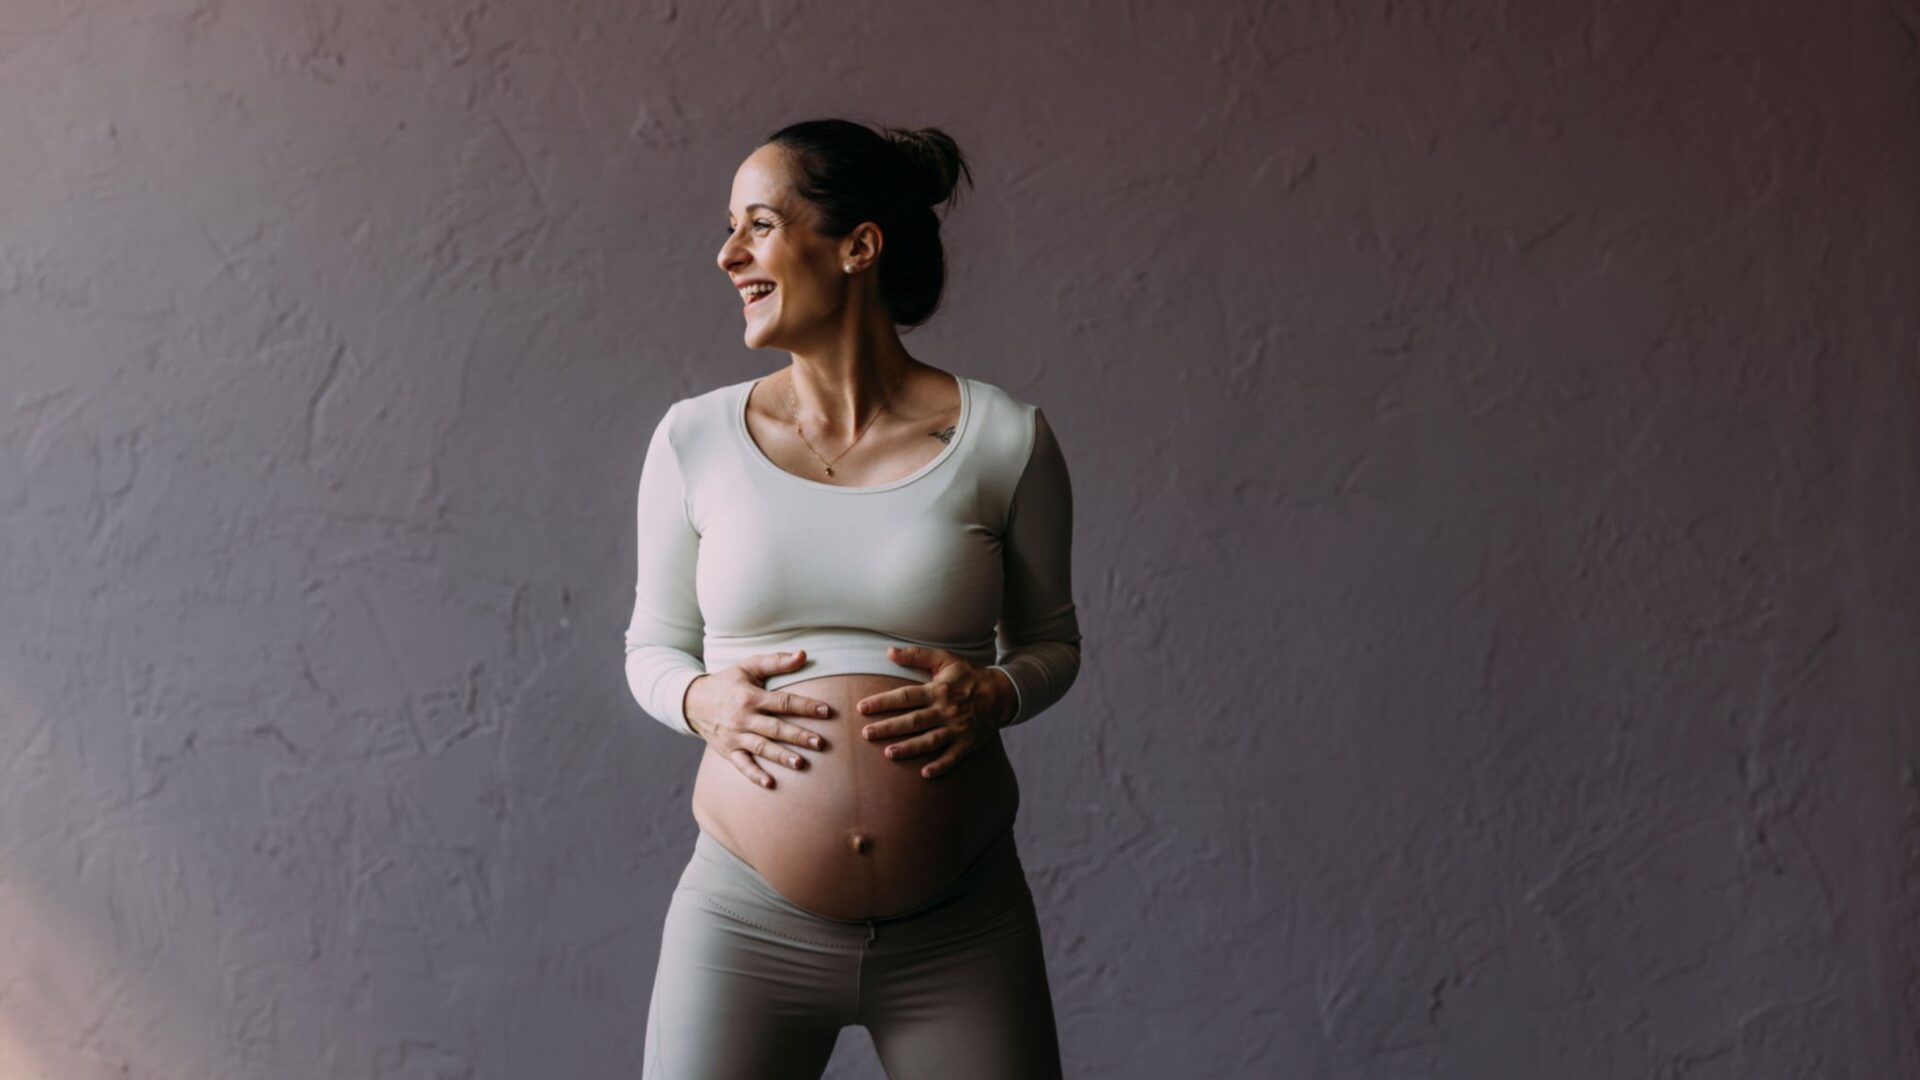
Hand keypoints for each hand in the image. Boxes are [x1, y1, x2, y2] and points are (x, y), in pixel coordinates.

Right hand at [683, 649, 832, 789]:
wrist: (692, 701)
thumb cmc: (727, 682)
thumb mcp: (748, 666)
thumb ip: (776, 661)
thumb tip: (803, 654)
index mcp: (751, 697)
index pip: (783, 702)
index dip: (805, 706)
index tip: (826, 711)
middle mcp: (743, 718)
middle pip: (775, 728)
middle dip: (798, 735)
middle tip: (821, 743)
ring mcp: (735, 736)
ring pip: (761, 748)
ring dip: (781, 756)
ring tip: (800, 764)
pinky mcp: (728, 751)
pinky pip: (742, 765)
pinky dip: (754, 775)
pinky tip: (770, 784)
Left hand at [855, 645, 1015, 779]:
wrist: (1002, 694)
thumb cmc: (968, 676)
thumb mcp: (945, 660)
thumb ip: (917, 655)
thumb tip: (889, 652)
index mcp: (938, 690)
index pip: (906, 696)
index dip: (883, 701)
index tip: (862, 707)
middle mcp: (946, 710)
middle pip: (913, 721)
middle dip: (888, 727)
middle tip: (866, 734)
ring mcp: (957, 729)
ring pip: (929, 741)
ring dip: (909, 748)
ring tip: (888, 754)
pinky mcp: (967, 743)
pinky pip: (953, 757)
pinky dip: (940, 766)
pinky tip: (925, 774)